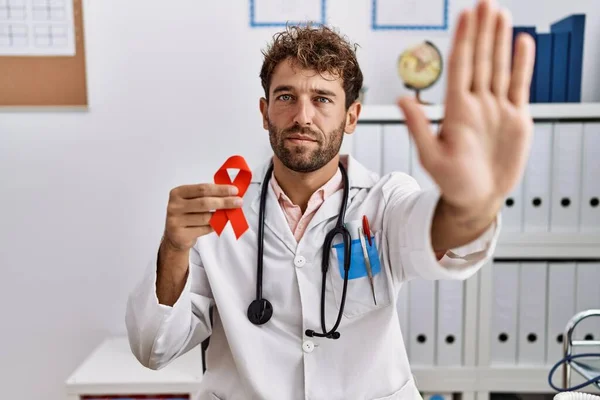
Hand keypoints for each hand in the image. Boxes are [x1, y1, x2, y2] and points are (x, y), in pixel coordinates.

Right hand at [162, 183, 242, 250]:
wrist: (175, 236)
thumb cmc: (188, 215)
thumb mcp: (193, 201)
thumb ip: (208, 197)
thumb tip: (231, 194)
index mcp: (178, 193)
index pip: (202, 189)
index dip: (220, 189)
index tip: (234, 191)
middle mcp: (174, 206)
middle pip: (204, 202)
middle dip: (224, 202)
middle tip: (238, 202)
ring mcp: (175, 221)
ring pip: (206, 218)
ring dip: (221, 216)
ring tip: (229, 214)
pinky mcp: (180, 235)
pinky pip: (204, 229)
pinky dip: (214, 226)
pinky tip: (218, 224)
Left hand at [397, 0, 535, 214]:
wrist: (477, 198)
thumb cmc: (452, 182)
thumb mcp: (432, 156)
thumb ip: (419, 126)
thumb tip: (401, 98)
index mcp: (456, 109)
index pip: (460, 66)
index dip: (463, 40)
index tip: (464, 15)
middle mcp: (477, 103)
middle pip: (481, 59)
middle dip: (483, 31)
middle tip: (485, 3)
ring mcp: (497, 108)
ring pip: (500, 66)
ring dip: (500, 40)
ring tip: (500, 14)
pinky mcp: (516, 118)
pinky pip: (520, 85)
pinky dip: (523, 64)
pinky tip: (521, 42)